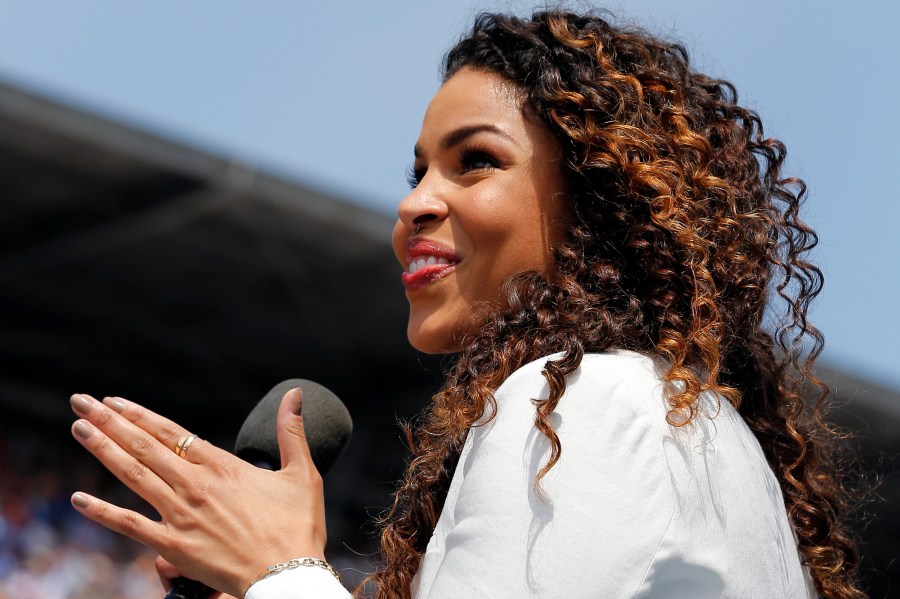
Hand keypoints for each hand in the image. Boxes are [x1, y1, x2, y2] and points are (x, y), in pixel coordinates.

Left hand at [69, 387, 325, 597]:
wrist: (287, 575)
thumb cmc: (297, 527)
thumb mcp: (302, 474)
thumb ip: (291, 432)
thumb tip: (295, 393)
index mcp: (222, 466)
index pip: (171, 432)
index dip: (139, 415)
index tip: (114, 401)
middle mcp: (195, 485)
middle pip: (143, 446)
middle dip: (108, 422)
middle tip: (81, 401)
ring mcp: (181, 515)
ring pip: (133, 475)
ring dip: (103, 450)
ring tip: (78, 429)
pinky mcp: (174, 546)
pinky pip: (131, 526)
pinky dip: (103, 512)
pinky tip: (78, 500)